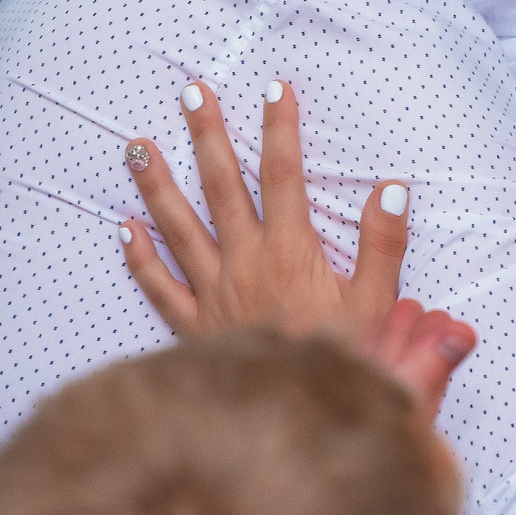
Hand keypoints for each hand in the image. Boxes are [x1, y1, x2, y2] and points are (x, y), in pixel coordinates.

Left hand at [119, 80, 474, 408]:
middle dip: (207, 136)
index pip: (283, 176)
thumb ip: (384, 246)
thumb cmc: (341, 367)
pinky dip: (139, 257)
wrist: (292, 427)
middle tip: (192, 92)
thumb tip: (392, 189)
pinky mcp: (192, 329)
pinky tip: (123, 228)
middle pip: (221, 187)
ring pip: (178, 228)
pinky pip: (159, 287)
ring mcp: (212, 295)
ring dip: (157, 184)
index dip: (279, 129)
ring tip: (136, 144)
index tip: (275, 87)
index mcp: (290, 254)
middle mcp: (244, 265)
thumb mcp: (377, 308)